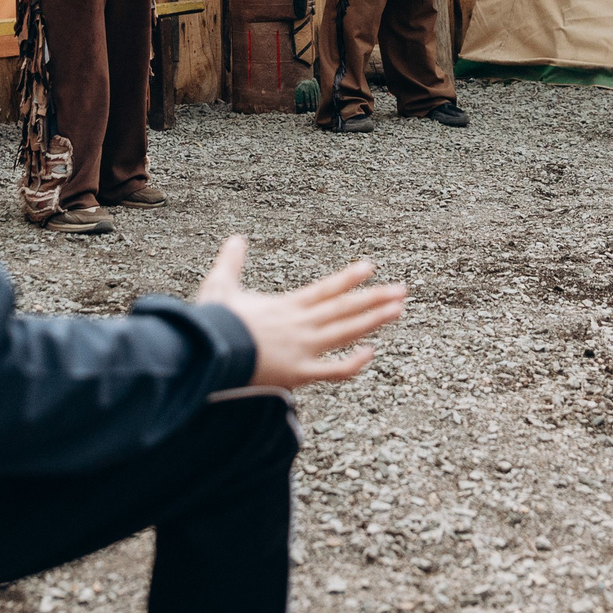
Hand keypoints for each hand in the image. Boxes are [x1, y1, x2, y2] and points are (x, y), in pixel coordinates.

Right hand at [196, 237, 405, 388]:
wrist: (210, 355)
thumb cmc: (214, 323)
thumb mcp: (220, 287)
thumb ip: (231, 263)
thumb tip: (235, 238)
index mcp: (286, 306)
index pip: (325, 289)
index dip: (349, 278)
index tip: (370, 268)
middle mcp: (301, 324)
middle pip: (344, 308)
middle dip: (374, 298)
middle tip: (402, 289)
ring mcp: (303, 350)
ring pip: (346, 333)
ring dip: (374, 320)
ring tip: (398, 310)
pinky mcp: (299, 374)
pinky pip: (333, 370)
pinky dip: (353, 363)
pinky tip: (371, 353)